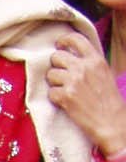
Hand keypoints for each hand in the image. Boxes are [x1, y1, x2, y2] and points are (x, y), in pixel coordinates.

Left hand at [46, 33, 125, 156]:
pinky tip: (65, 102)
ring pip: (50, 74)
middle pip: (56, 56)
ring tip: (65, 91)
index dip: (63, 40)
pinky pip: (50, 92)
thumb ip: (90, 63)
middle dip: (56, 66)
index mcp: (96, 60)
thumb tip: (72, 55)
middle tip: (61, 75)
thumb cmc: (109, 101)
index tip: (59, 45)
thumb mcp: (104, 74)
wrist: (111, 122)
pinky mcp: (65, 96)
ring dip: (54, 83)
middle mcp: (84, 68)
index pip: (76, 39)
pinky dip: (55, 98)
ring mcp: (73, 82)